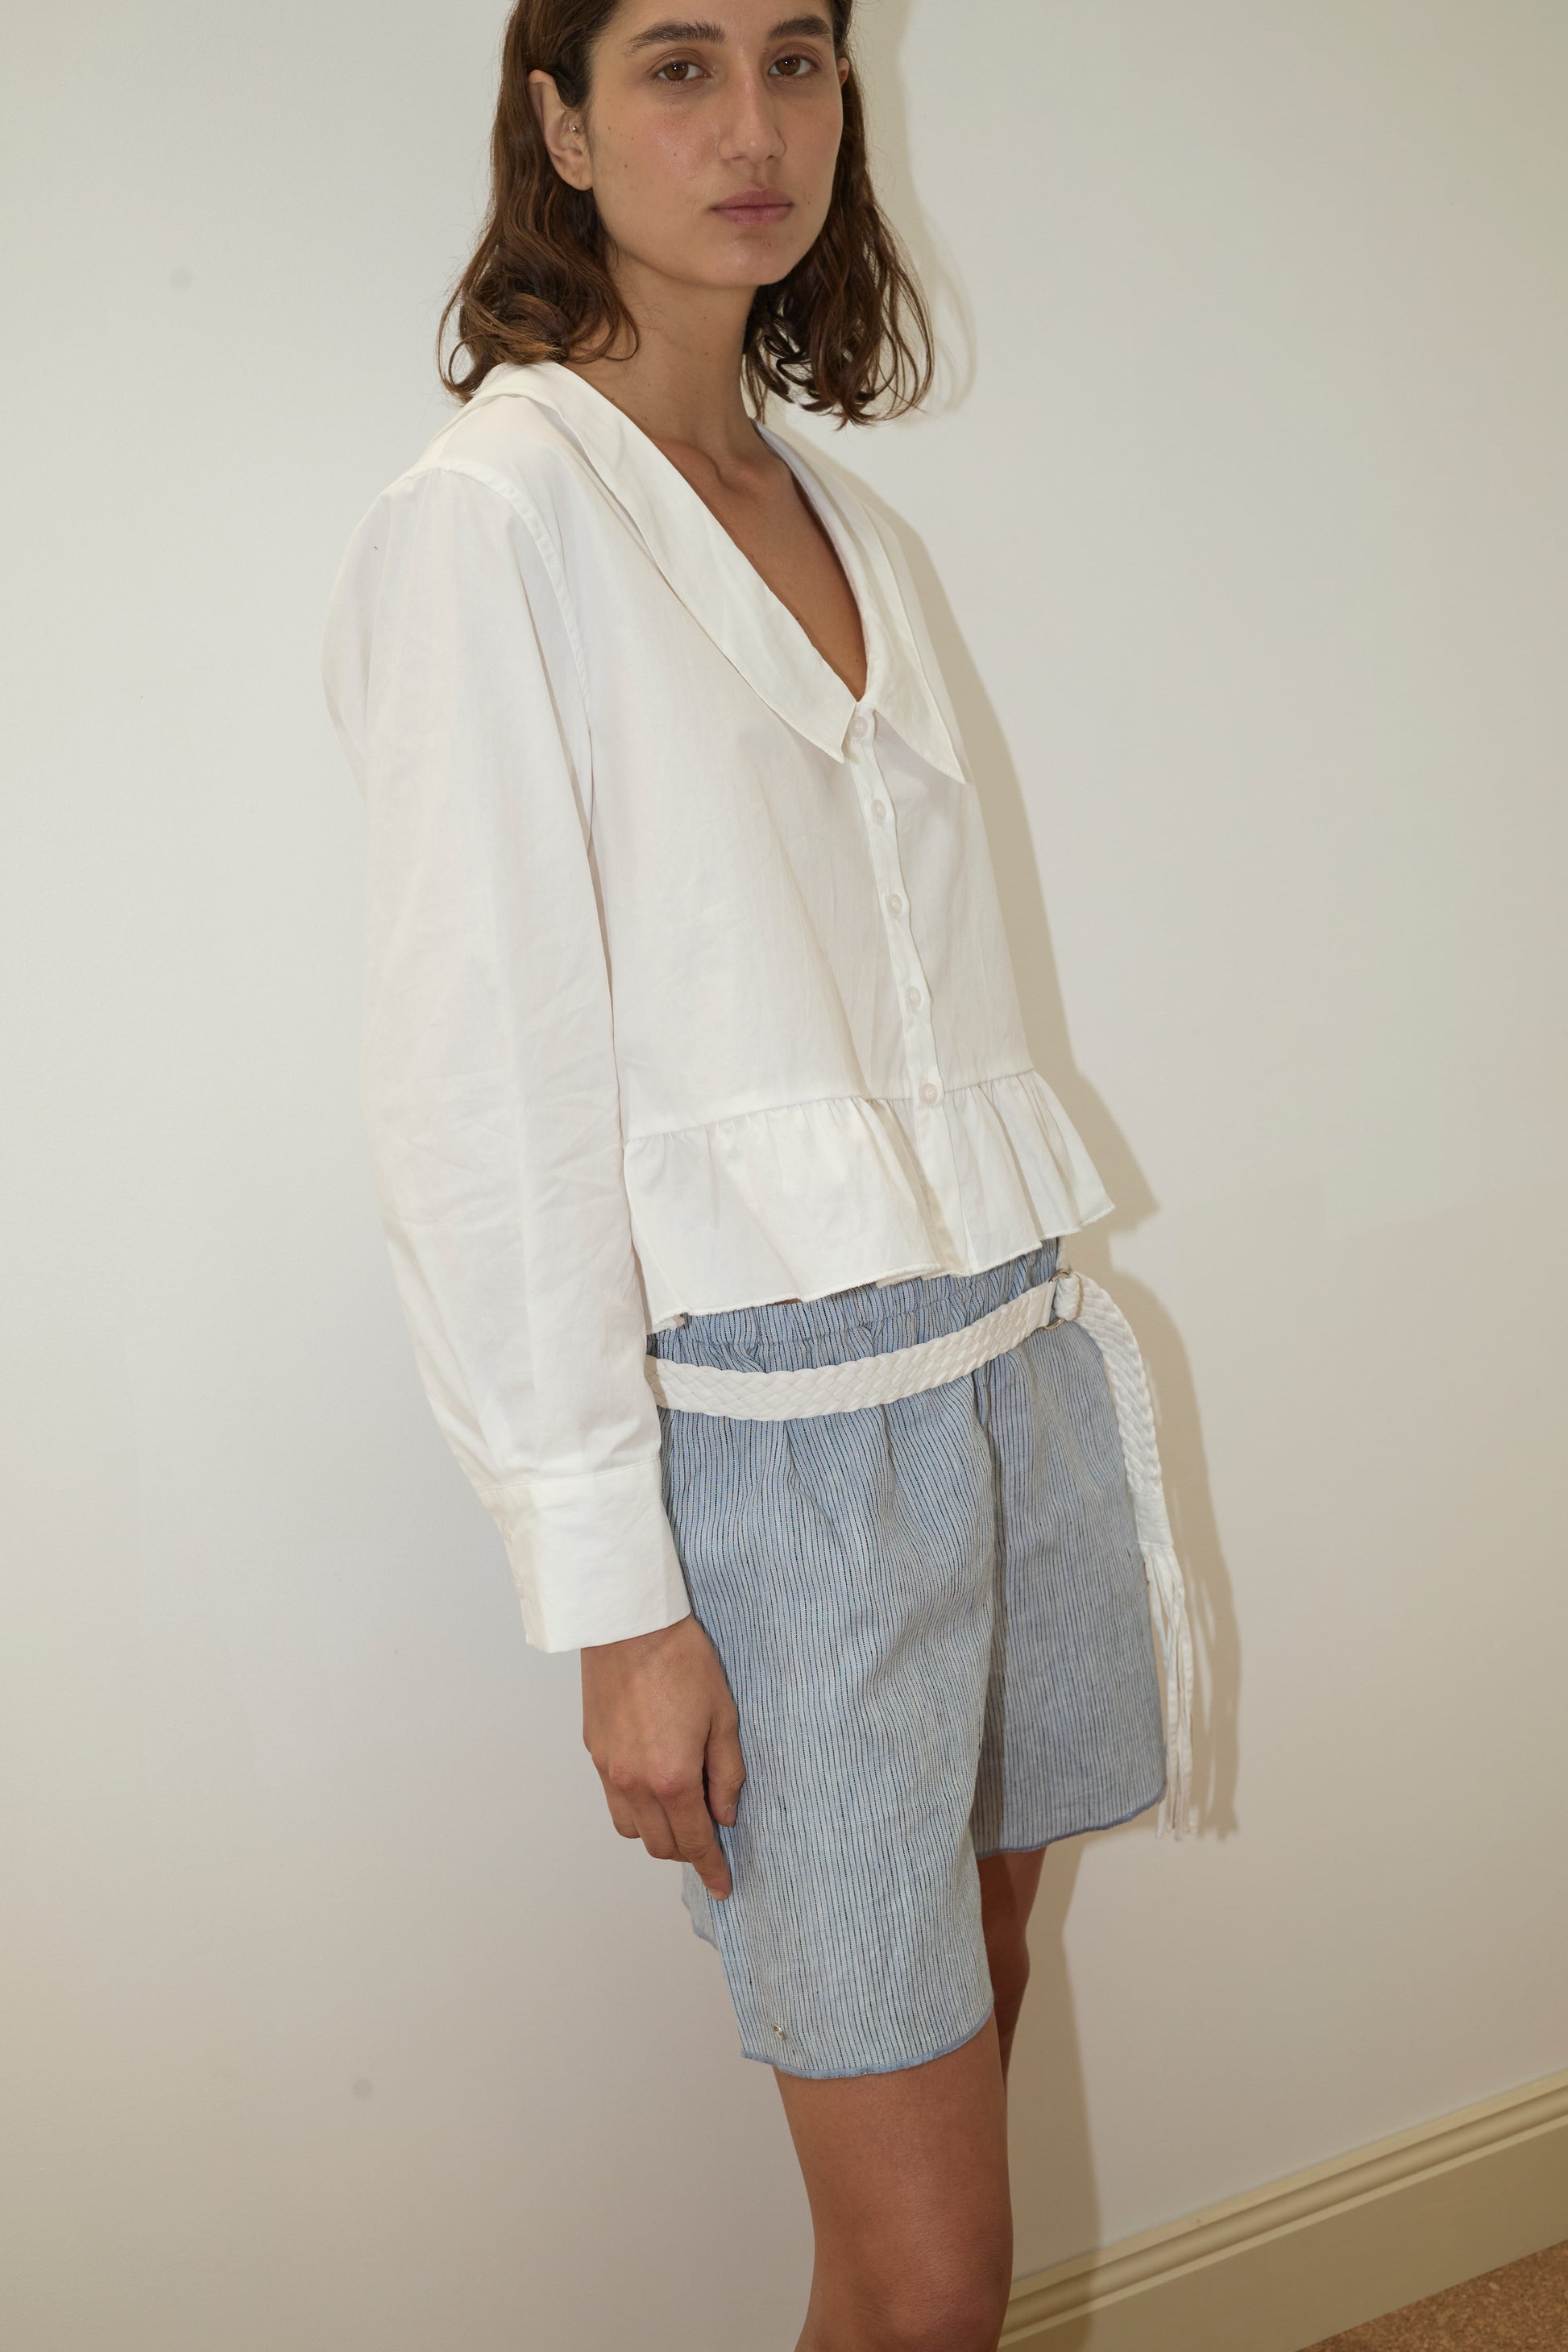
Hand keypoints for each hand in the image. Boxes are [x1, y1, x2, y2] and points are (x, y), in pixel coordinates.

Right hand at [580, 1613, 744, 1899]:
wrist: (629, 1623)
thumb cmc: (682, 1660)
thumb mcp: (724, 1716)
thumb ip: (727, 1773)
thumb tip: (725, 1814)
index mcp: (673, 1777)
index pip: (695, 1842)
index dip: (712, 1869)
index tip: (723, 1887)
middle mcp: (635, 1783)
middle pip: (660, 1845)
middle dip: (688, 1851)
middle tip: (710, 1833)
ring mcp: (609, 1770)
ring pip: (632, 1829)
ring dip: (658, 1832)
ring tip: (681, 1809)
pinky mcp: (594, 1752)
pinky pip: (613, 1801)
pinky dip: (635, 1808)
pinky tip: (653, 1786)